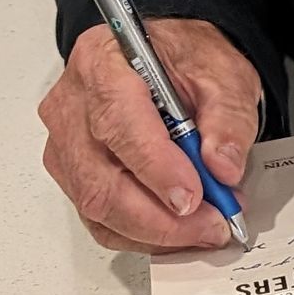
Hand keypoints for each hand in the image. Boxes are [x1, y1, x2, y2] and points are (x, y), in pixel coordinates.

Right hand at [40, 19, 260, 253]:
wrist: (169, 61)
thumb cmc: (187, 60)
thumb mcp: (224, 73)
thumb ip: (228, 118)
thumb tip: (223, 167)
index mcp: (103, 63)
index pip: (118, 124)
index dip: (156, 169)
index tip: (194, 197)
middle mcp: (72, 105)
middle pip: (100, 180)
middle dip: (160, 217)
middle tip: (212, 225)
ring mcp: (65, 144)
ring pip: (97, 207)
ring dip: (155, 231)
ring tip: (204, 228)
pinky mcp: (72, 174)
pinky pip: (98, 219)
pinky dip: (141, 234)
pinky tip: (178, 231)